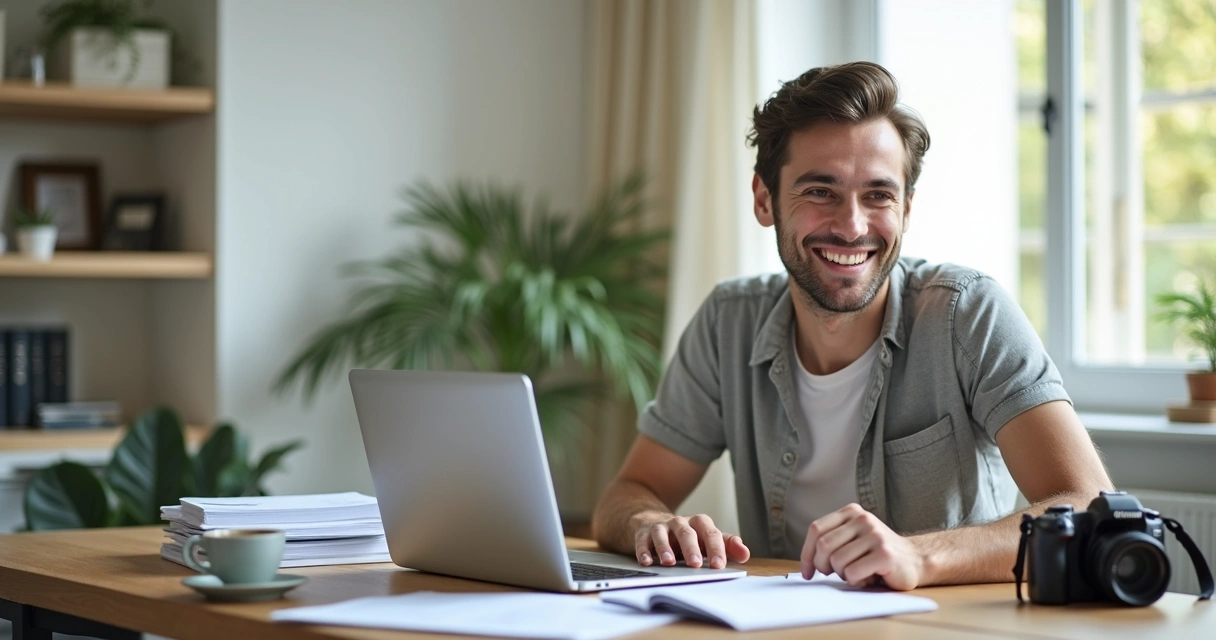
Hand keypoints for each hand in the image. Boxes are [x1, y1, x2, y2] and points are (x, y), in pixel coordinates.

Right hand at [634, 514, 749, 568]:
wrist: (652, 522)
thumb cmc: (685, 536)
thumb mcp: (706, 539)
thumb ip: (726, 546)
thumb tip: (745, 554)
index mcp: (699, 524)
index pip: (710, 533)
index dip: (715, 549)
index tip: (719, 565)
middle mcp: (680, 523)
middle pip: (686, 531)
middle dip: (691, 548)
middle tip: (695, 564)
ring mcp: (661, 527)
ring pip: (663, 534)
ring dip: (665, 548)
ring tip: (669, 562)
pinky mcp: (643, 533)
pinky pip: (643, 540)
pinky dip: (644, 550)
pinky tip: (647, 561)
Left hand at [799, 503, 924, 589]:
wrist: (915, 561)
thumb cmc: (876, 555)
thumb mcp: (852, 540)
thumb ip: (832, 541)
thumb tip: (807, 563)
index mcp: (851, 512)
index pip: (816, 529)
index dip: (807, 553)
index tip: (807, 572)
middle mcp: (863, 519)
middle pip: (824, 546)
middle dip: (823, 566)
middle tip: (833, 574)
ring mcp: (875, 535)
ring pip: (837, 561)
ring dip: (842, 575)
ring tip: (856, 573)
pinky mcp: (885, 554)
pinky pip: (853, 572)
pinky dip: (855, 581)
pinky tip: (867, 578)